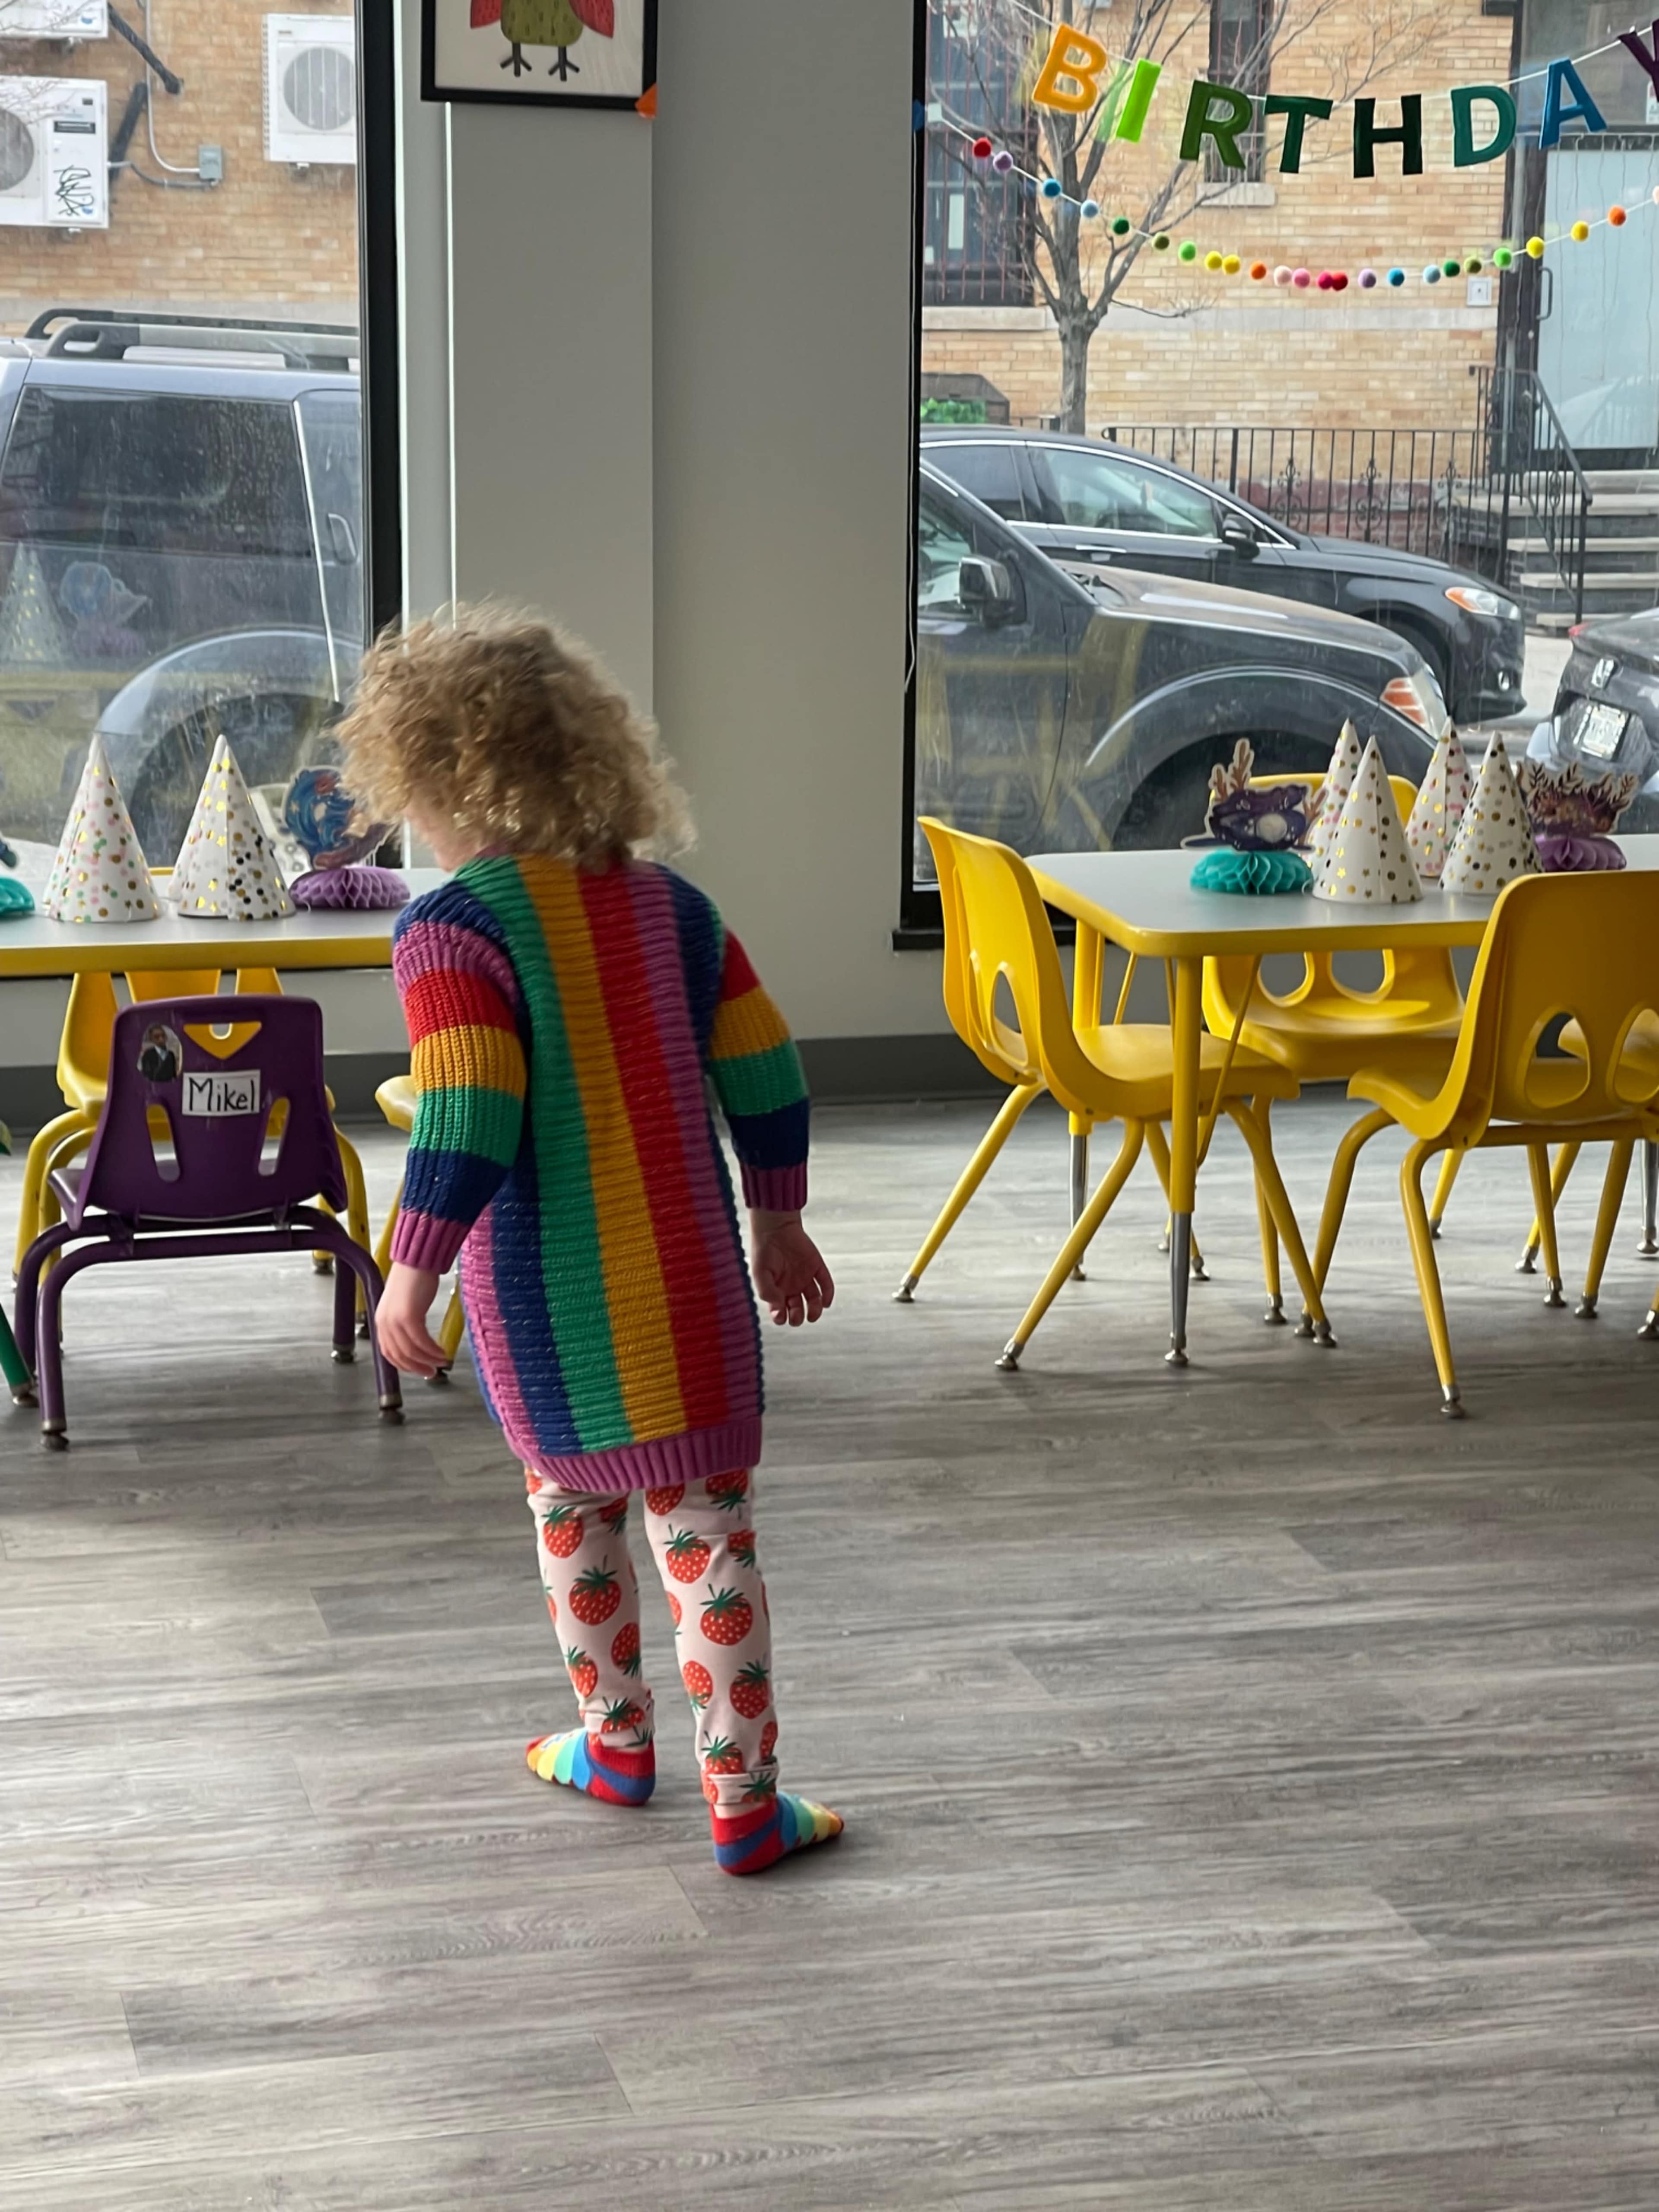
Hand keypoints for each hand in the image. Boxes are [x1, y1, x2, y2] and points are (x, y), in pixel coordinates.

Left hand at [375, 1261, 447, 1376]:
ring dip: (428, 1360)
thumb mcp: (405, 1305)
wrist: (417, 1260)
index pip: (389, 1352)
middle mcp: (385, 1322)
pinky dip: (432, 1350)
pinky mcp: (408, 1316)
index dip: (405, 1365)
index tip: (420, 1369)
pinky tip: (442, 1351)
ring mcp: (395, 1320)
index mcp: (382, 1321)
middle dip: (417, 1367)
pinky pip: (421, 1341)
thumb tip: (417, 1341)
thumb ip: (405, 1322)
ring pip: (411, 1351)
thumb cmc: (414, 1279)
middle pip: (400, 1355)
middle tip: (432, 1372)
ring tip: (442, 1362)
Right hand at [750, 1212, 834, 1327]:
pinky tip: (826, 1303)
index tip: (779, 1315)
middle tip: (796, 1315)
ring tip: (813, 1315)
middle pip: (797, 1310)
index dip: (780, 1317)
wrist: (775, 1226)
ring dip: (815, 1311)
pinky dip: (828, 1294)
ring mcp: (805, 1277)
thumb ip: (767, 1292)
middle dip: (797, 1317)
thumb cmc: (763, 1249)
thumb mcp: (760, 1273)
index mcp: (776, 1289)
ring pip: (814, 1300)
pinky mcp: (816, 1267)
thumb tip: (778, 1308)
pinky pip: (826, 1284)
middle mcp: (791, 1286)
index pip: (780, 1311)